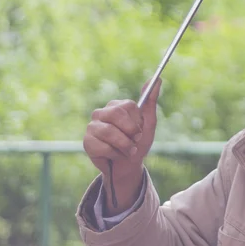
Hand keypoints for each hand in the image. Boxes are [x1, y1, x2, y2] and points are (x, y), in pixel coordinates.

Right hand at [83, 79, 160, 213]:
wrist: (127, 166)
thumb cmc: (139, 143)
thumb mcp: (148, 123)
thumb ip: (151, 101)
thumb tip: (157, 78)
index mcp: (118, 106)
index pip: (128, 106)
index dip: (137, 121)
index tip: (140, 131)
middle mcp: (103, 112)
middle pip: (116, 114)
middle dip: (129, 132)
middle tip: (135, 141)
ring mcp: (93, 126)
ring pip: (109, 132)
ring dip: (124, 145)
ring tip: (128, 151)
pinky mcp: (87, 141)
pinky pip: (102, 146)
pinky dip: (114, 154)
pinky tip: (114, 155)